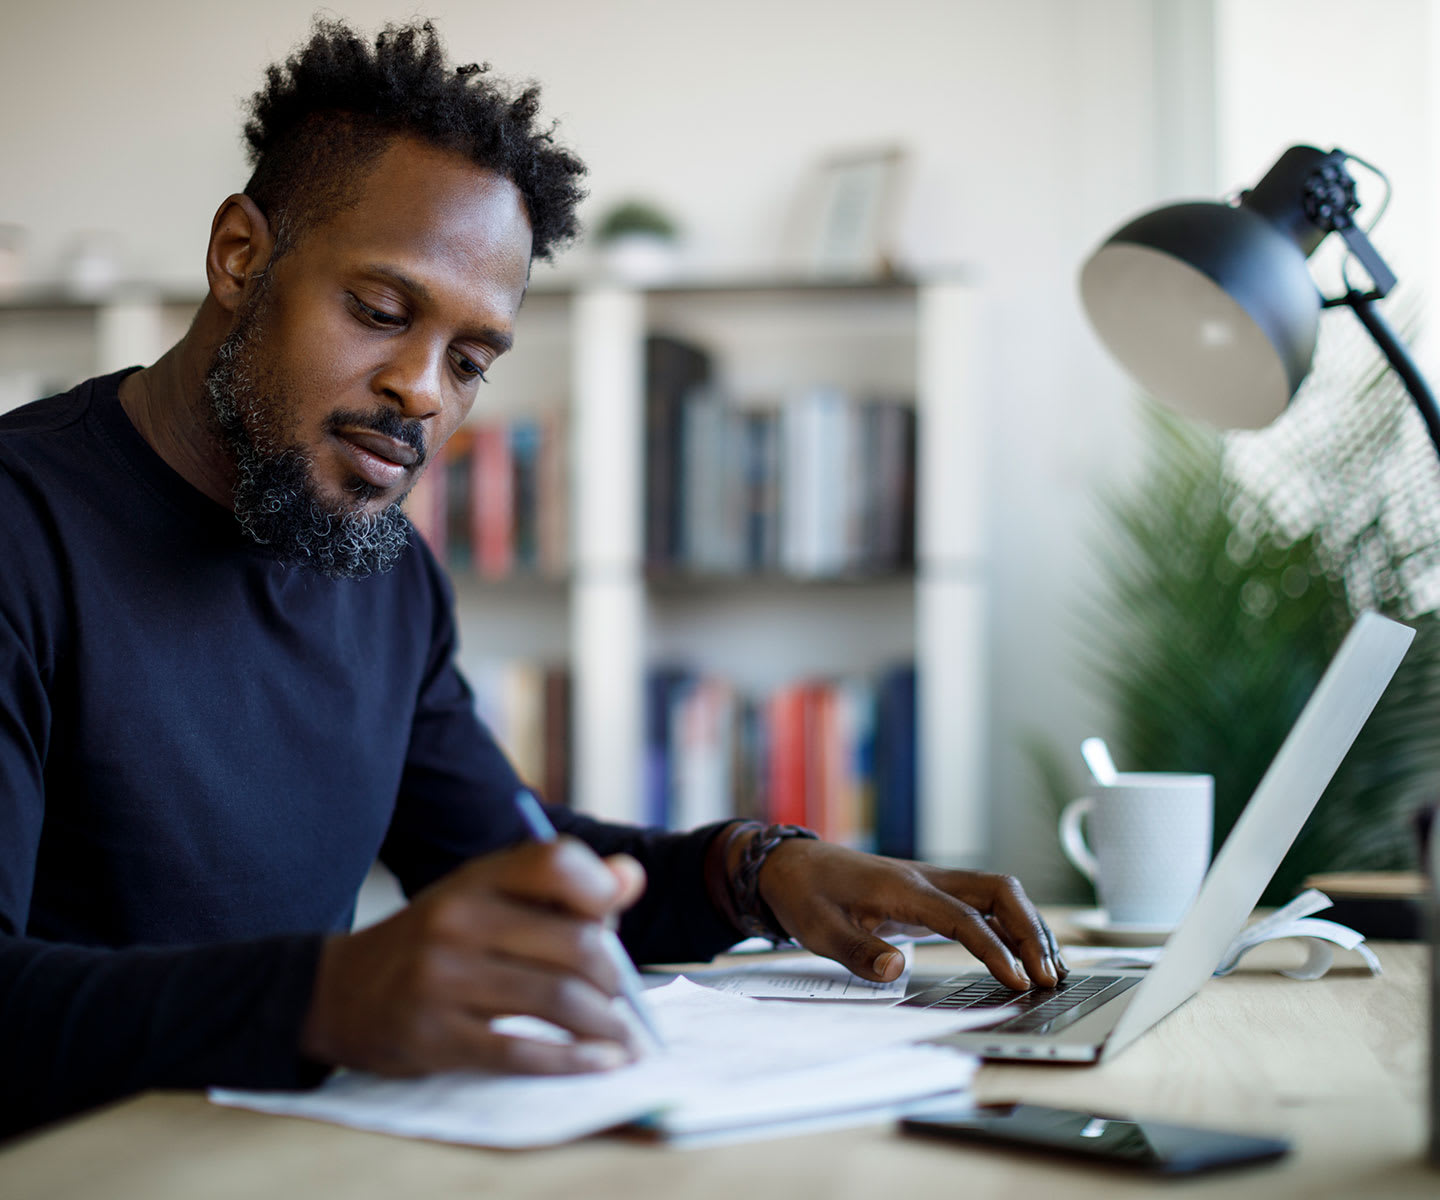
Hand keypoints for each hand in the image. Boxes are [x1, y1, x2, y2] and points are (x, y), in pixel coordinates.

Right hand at [301, 838, 646, 1076]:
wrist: (340, 992)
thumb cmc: (437, 941)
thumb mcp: (485, 897)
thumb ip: (558, 889)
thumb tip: (631, 878)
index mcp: (476, 878)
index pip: (555, 862)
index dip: (599, 889)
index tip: (615, 918)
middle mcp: (457, 920)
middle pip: (574, 943)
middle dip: (614, 978)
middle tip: (624, 998)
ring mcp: (442, 979)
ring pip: (557, 1000)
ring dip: (606, 1025)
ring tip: (623, 1038)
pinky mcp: (434, 1036)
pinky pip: (521, 1053)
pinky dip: (573, 1062)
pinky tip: (600, 1063)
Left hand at [755, 840, 1064, 990]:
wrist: (791, 865)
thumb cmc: (805, 894)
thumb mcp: (818, 928)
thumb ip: (857, 950)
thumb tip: (897, 971)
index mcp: (902, 887)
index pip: (963, 916)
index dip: (994, 948)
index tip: (1019, 981)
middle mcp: (926, 879)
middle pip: (998, 891)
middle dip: (1030, 931)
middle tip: (1049, 977)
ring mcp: (933, 883)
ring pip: (998, 893)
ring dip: (1029, 926)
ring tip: (1052, 970)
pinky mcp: (932, 894)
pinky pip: (984, 902)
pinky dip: (1012, 924)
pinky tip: (1025, 954)